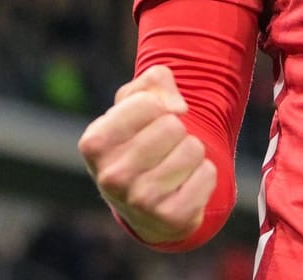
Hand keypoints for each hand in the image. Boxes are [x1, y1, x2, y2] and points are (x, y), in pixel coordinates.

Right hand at [77, 66, 215, 244]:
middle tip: (165, 147)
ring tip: (175, 165)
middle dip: (177, 131)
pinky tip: (186, 184)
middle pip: (173, 126)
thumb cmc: (139, 139)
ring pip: (193, 149)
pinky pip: (209, 174)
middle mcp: (111, 176)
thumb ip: (154, 82)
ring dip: (192, 152)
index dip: (160, 105)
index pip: (148, 102)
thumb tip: (178, 107)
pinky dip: (205, 174)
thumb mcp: (135, 103)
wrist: (146, 203)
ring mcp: (139, 202)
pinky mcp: (171, 219)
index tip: (154, 120)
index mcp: (94, 143)